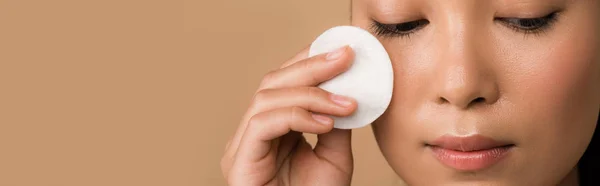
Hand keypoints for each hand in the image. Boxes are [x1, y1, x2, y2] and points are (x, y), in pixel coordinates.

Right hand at [221, 46, 356, 185]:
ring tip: (345, 100)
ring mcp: (242, 145)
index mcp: (272, 128)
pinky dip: (298, 115)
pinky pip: (264, 122)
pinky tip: (326, 120)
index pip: (285, 83)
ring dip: (310, 93)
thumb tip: (347, 88)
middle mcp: (252, 132)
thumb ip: (334, 122)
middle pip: (273, 82)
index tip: (341, 51)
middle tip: (345, 57)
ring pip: (267, 97)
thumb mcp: (332, 156)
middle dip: (311, 67)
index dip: (310, 62)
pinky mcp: (240, 159)